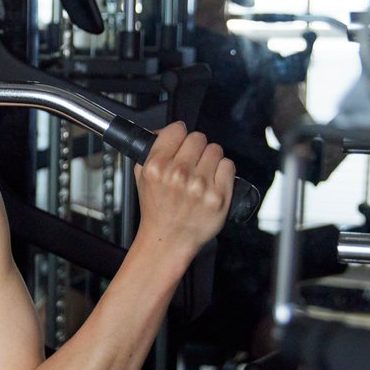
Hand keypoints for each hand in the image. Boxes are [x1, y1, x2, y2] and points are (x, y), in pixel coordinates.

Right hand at [133, 122, 234, 256]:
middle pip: (198, 138)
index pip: (178, 129)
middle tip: (192, 163)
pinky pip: (228, 166)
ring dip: (210, 159)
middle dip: (196, 148)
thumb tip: (168, 131)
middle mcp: (178, 174)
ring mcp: (200, 185)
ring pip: (215, 150)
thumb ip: (152, 151)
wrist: (168, 239)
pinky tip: (212, 182)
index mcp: (157, 167)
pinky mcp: (219, 196)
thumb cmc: (157, 210)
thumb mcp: (141, 177)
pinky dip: (223, 172)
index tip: (181, 143)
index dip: (179, 136)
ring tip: (202, 174)